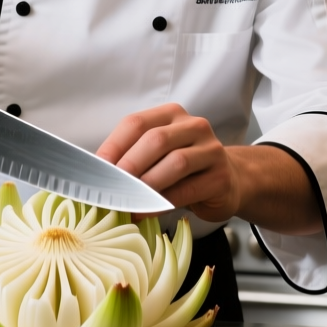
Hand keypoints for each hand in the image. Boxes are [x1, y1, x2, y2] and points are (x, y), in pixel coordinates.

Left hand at [94, 103, 239, 222]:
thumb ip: (133, 157)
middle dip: (130, 165)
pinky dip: (163, 202)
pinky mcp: (221, 176)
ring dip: (146, 185)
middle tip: (112, 187)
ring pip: (174, 163)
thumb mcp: (157, 156)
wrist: (228, 182)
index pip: (136, 123)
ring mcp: (211, 150)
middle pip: (156, 140)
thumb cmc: (183, 170)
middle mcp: (193, 126)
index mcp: (171, 115)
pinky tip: (147, 211)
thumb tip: (99, 175)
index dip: (114, 146)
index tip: (98, 169)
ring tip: (128, 202)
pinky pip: (188, 189)